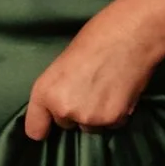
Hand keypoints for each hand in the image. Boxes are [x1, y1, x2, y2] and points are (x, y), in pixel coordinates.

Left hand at [23, 0, 162, 137]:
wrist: (129, 37)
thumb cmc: (94, 39)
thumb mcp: (62, 64)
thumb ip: (58, 89)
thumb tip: (60, 106)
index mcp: (45, 92)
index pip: (35, 128)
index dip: (42, 126)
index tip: (45, 127)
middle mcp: (63, 109)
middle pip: (65, 124)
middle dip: (74, 111)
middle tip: (88, 88)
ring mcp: (89, 117)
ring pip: (89, 127)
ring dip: (95, 115)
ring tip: (105, 90)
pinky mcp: (113, 120)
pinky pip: (111, 125)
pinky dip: (115, 114)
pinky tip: (119, 93)